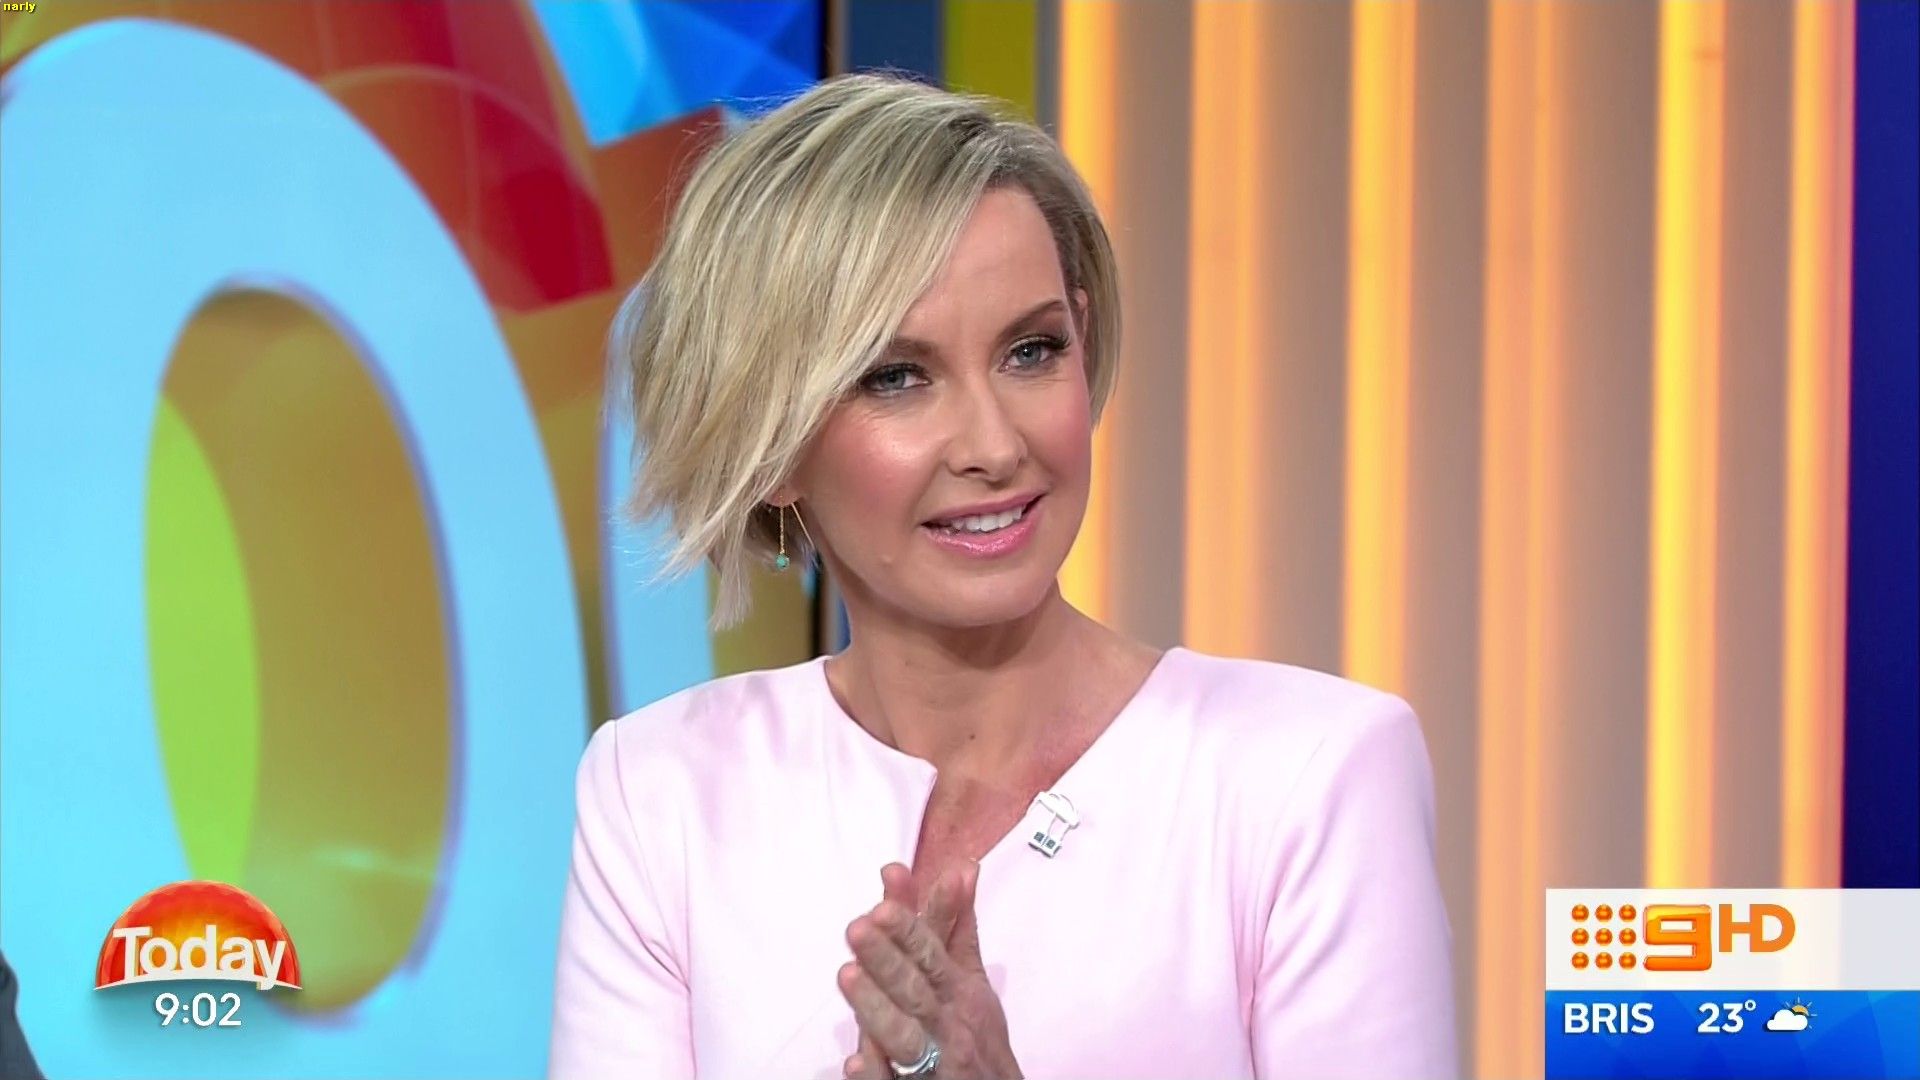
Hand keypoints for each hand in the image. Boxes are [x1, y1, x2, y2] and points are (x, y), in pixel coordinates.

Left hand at [838, 861, 1020, 1079]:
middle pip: (915, 986)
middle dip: (888, 957)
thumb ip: (961, 928)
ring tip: (846, 974)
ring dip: (876, 1005)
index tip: (886, 895)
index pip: (932, 953)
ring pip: (902, 1033)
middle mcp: (948, 1022)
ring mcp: (935, 1059)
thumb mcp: (974, 981)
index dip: (909, 927)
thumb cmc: (977, 1035)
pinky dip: (876, 1073)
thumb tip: (964, 867)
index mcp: (960, 991)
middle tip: (858, 926)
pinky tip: (854, 1061)